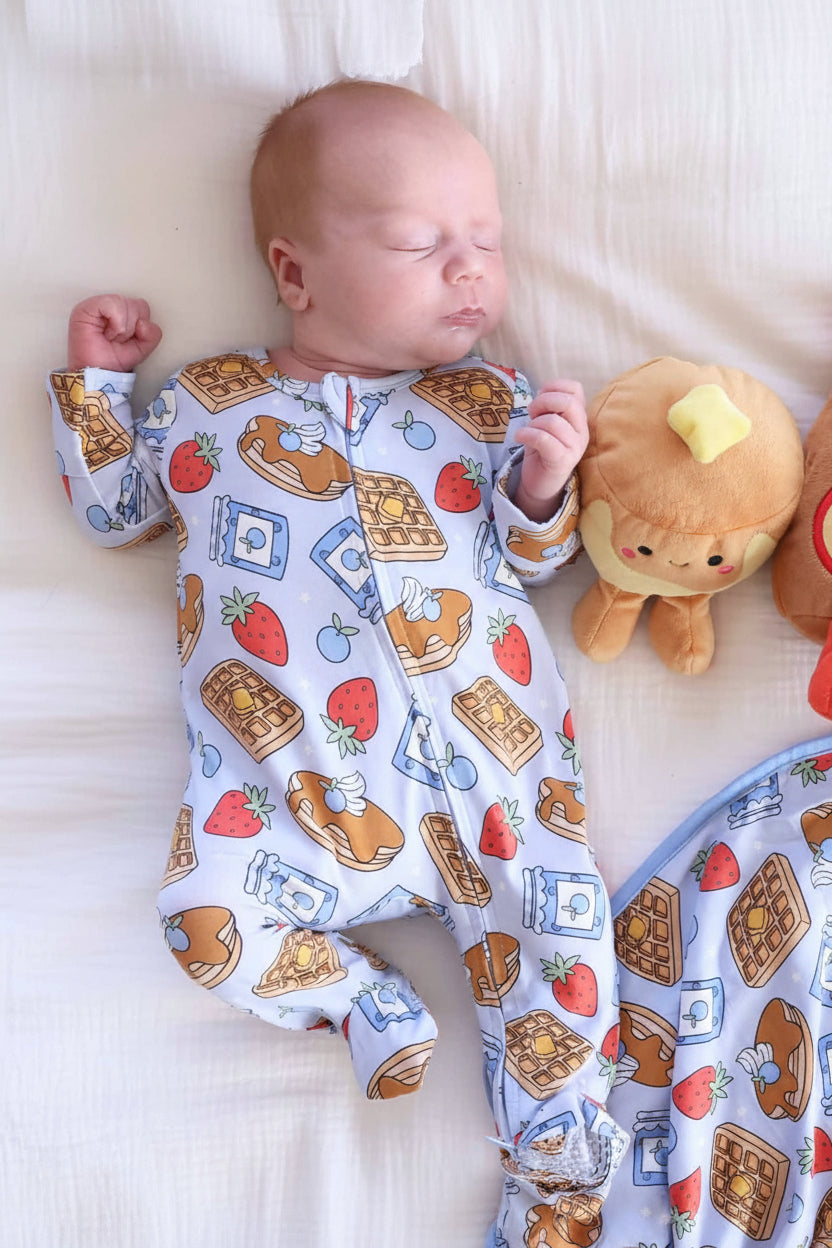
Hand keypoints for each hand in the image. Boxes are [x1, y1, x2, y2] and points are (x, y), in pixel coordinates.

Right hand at [67, 294, 162, 371]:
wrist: (98, 374)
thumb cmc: (112, 361)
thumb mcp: (142, 348)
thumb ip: (152, 334)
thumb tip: (144, 323)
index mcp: (122, 312)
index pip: (142, 306)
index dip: (139, 326)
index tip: (127, 339)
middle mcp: (110, 306)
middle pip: (136, 304)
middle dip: (131, 327)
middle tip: (118, 340)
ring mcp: (96, 305)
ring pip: (124, 303)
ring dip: (122, 328)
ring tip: (111, 338)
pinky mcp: (86, 307)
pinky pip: (112, 304)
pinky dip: (115, 323)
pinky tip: (107, 334)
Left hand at [513, 379, 588, 521]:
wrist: (541, 485)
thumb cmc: (541, 451)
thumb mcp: (544, 423)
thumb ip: (547, 407)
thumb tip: (543, 392)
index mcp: (578, 418)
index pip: (575, 388)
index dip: (554, 386)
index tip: (539, 397)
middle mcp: (581, 431)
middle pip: (569, 402)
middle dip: (543, 402)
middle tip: (531, 413)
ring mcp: (574, 446)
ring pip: (554, 422)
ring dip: (533, 423)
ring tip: (526, 432)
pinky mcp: (562, 461)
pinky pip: (545, 440)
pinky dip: (527, 434)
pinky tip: (519, 437)